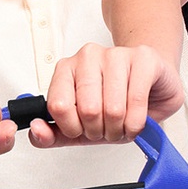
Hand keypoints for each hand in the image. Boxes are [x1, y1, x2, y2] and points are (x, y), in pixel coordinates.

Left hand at [29, 44, 183, 148]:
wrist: (151, 85)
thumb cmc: (115, 104)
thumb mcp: (79, 126)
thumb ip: (52, 134)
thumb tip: (36, 129)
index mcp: (66, 69)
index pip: (58, 106)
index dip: (73, 128)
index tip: (82, 129)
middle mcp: (88, 56)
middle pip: (87, 110)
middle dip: (99, 131)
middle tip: (107, 128)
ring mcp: (116, 54)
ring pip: (112, 109)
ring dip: (120, 129)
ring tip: (123, 124)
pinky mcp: (143, 58)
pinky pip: (136, 101)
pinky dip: (137, 123)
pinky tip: (137, 121)